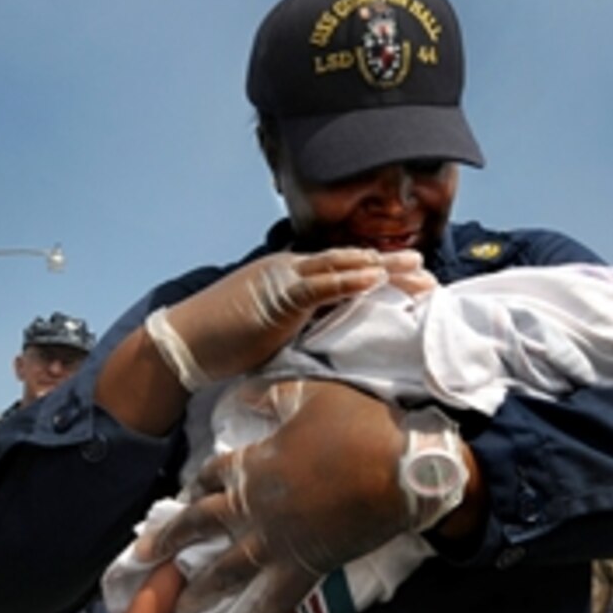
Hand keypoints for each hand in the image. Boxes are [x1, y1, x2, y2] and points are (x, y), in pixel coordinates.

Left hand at [148, 380, 433, 612]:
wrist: (402, 468)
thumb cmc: (357, 425)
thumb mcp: (308, 395)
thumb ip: (268, 396)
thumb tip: (239, 394)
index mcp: (255, 464)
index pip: (211, 474)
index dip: (195, 483)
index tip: (182, 494)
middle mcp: (256, 507)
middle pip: (203, 524)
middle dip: (171, 539)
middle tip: (144, 555)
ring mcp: (280, 540)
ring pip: (229, 568)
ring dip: (202, 587)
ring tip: (182, 605)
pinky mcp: (309, 564)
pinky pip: (278, 596)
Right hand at [167, 248, 422, 380]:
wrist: (184, 344)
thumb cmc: (225, 345)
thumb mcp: (276, 336)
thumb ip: (306, 332)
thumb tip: (335, 348)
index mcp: (294, 280)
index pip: (346, 273)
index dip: (381, 275)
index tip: (413, 283)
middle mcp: (292, 271)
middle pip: (352, 264)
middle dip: (393, 267)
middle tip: (429, 273)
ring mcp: (284, 278)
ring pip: (343, 266)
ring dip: (383, 268)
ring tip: (417, 270)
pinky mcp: (277, 293)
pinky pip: (320, 283)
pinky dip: (350, 279)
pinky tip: (375, 277)